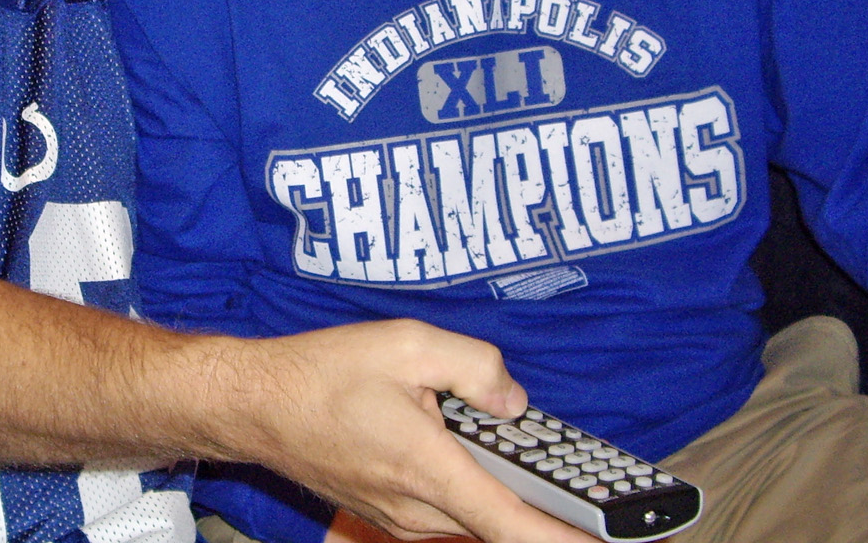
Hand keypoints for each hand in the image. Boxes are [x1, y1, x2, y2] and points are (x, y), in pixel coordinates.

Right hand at [233, 319, 587, 542]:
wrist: (255, 404)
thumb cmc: (321, 375)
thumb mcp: (407, 344)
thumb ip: (475, 366)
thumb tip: (513, 401)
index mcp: (430, 469)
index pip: (515, 525)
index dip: (571, 540)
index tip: (613, 539)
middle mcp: (418, 509)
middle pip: (503, 522)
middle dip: (547, 502)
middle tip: (590, 479)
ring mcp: (400, 517)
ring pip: (475, 515)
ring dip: (504, 490)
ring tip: (520, 447)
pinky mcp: (389, 512)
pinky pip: (449, 508)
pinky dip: (471, 486)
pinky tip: (464, 442)